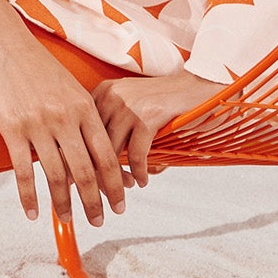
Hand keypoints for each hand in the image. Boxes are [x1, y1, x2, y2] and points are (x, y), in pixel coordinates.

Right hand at [0, 0, 133, 225]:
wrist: (2, 41)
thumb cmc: (37, 64)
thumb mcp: (69, 87)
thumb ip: (82, 117)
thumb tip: (93, 151)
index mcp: (84, 106)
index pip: (107, 154)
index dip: (116, 184)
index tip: (121, 203)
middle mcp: (65, 117)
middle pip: (86, 171)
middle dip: (95, 201)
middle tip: (100, 220)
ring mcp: (38, 124)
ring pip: (57, 176)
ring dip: (64, 204)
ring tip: (68, 220)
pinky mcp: (12, 128)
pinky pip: (23, 171)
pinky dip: (29, 196)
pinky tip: (33, 213)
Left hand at [93, 67, 216, 187]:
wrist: (196, 87)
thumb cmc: (162, 101)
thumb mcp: (129, 107)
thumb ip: (112, 128)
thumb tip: (93, 167)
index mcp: (102, 92)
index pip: (81, 131)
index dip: (82, 158)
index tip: (84, 179)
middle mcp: (111, 95)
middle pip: (93, 143)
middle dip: (98, 173)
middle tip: (108, 190)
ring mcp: (129, 105)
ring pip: (112, 152)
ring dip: (118, 177)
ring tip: (127, 187)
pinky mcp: (148, 116)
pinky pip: (136, 154)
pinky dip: (139, 172)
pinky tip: (142, 180)